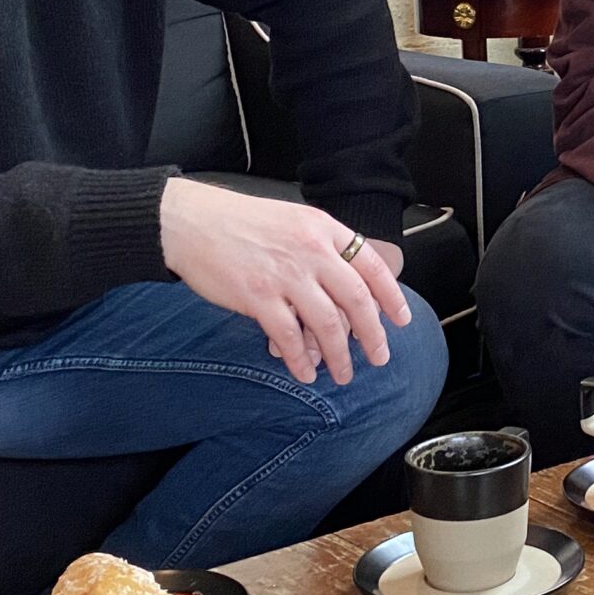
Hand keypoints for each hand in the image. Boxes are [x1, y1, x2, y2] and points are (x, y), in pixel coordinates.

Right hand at [159, 178, 410, 386]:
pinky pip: (289, 337)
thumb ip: (321, 248)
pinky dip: (300, 360)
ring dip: (339, 356)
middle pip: (356, 299)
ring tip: (344, 374)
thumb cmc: (240, 223)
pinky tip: (305, 373)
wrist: (192, 222)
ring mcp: (285, 275)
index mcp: (323, 229)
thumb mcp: (293, 220)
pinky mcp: (258, 297)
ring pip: (327, 324)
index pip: (372, 265)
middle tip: (380, 357)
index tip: (401, 319)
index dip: (391, 296)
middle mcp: (311, 250)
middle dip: (373, 335)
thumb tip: (344, 288)